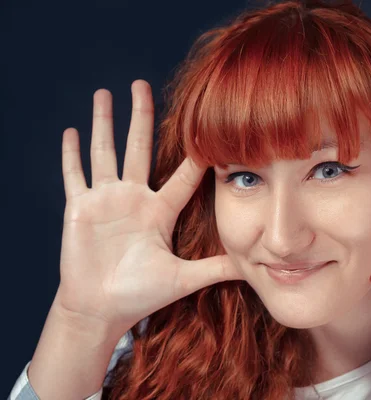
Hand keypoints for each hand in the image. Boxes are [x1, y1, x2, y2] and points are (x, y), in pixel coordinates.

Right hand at [56, 80, 241, 337]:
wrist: (101, 309)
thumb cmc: (141, 294)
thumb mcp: (184, 278)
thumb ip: (217, 269)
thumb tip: (253, 268)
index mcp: (160, 211)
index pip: (182, 174)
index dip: (195, 151)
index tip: (204, 122)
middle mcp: (134, 199)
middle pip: (138, 148)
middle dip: (140, 117)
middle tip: (143, 85)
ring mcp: (106, 201)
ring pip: (105, 152)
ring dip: (104, 123)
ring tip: (105, 93)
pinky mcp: (80, 208)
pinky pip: (75, 175)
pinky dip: (71, 154)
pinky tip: (72, 131)